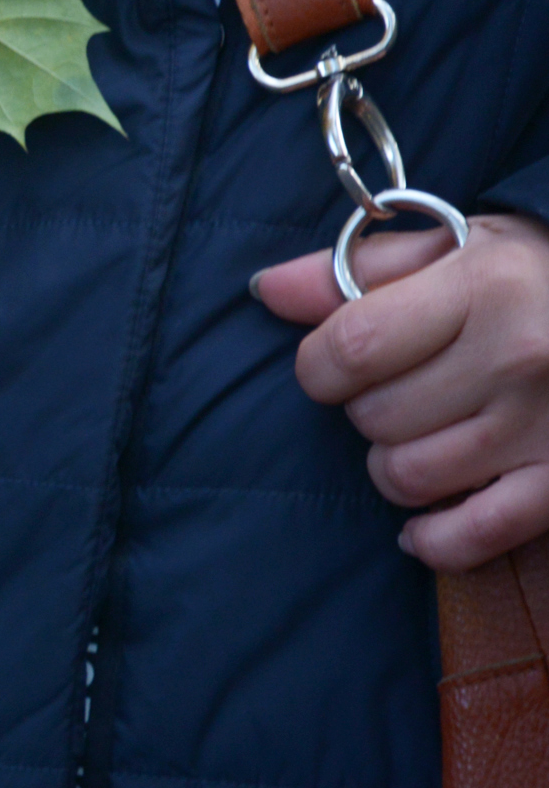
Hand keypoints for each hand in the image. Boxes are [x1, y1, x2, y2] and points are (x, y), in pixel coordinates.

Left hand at [255, 213, 548, 571]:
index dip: (319, 365)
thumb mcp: (455, 247)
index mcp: (484, 289)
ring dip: (393, 466)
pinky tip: (422, 524)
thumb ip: (355, 269)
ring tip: (421, 436)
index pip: (351, 347)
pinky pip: (474, 535)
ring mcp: (544, 428)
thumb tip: (267, 290)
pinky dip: (434, 539)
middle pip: (374, 417)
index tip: (332, 364)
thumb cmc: (536, 275)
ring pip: (409, 477)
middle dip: (363, 410)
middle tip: (396, 392)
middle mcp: (518, 358)